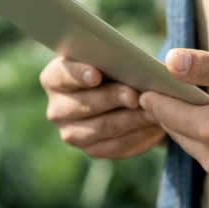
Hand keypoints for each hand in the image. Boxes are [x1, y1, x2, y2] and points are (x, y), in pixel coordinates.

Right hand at [40, 57, 164, 158]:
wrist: (122, 93)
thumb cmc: (114, 67)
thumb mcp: (110, 58)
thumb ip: (113, 57)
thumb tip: (132, 65)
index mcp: (54, 78)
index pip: (62, 76)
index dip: (79, 75)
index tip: (96, 75)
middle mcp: (57, 109)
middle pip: (84, 105)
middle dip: (112, 99)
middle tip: (135, 96)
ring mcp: (72, 133)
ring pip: (103, 128)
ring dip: (130, 119)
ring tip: (153, 111)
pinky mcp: (92, 150)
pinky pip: (116, 146)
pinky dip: (138, 135)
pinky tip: (154, 126)